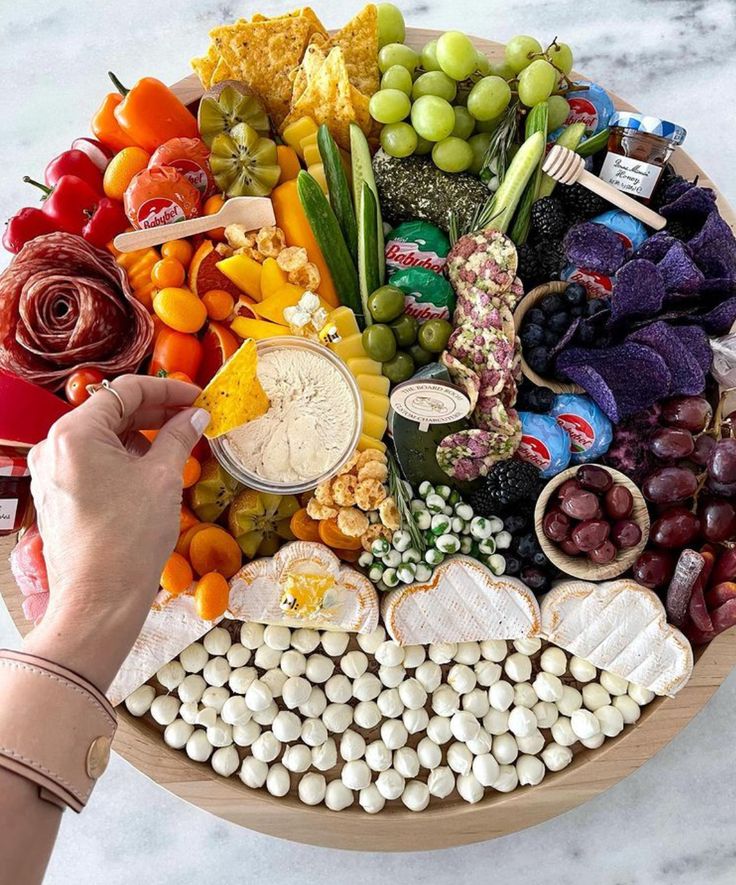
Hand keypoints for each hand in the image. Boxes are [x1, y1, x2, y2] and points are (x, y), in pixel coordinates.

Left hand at [23, 375, 208, 690]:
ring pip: (102, 439)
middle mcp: (54, 448)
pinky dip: (123, 458)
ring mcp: (51, 474)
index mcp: (74, 434)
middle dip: (154, 412)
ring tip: (178, 445)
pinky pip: (92, 463)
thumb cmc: (130, 537)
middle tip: (193, 418)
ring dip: (141, 436)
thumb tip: (195, 415)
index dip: (166, 390)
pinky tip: (153, 469)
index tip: (197, 397)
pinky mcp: (58, 496)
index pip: (124, 391)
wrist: (100, 600)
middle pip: (109, 413)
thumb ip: (178, 437)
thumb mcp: (163, 479)